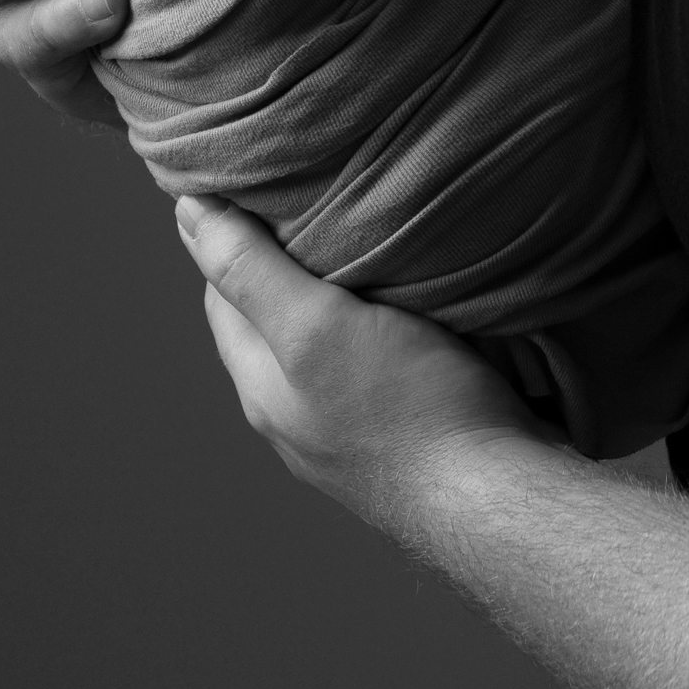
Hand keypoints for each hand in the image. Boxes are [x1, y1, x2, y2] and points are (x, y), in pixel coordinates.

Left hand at [173, 195, 540, 532]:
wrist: (500, 500)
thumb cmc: (407, 413)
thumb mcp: (314, 326)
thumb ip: (250, 271)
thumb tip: (187, 210)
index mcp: (261, 387)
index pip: (223, 291)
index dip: (236, 234)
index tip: (268, 188)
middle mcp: (296, 413)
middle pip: (275, 314)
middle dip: (289, 259)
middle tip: (322, 201)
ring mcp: (350, 430)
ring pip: (330, 339)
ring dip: (343, 292)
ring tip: (372, 242)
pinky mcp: (404, 434)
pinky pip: (378, 362)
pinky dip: (385, 322)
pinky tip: (417, 302)